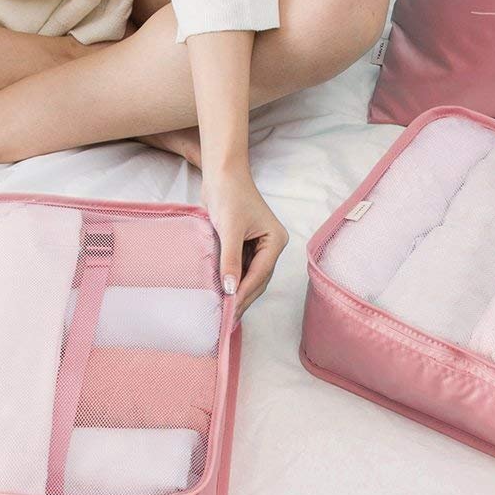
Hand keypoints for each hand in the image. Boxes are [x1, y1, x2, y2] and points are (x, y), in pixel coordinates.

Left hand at [207, 170, 287, 318]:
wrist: (221, 175)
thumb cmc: (229, 195)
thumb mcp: (229, 229)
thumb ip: (230, 260)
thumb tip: (229, 289)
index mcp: (275, 241)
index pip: (260, 274)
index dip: (244, 293)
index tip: (230, 310)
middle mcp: (270, 246)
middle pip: (257, 280)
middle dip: (242, 298)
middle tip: (226, 319)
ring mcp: (258, 247)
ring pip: (248, 277)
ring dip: (236, 292)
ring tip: (222, 312)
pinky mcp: (243, 246)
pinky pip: (239, 269)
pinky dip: (230, 281)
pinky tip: (220, 294)